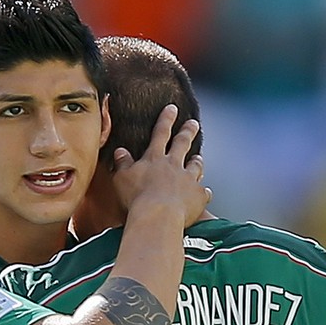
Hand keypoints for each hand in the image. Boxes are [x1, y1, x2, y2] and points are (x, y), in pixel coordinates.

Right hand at [113, 104, 210, 227]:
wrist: (158, 216)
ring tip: (200, 157)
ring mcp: (188, 180)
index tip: (172, 108)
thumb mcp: (122, 178)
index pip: (160, 133)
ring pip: (196, 166)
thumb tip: (120, 151)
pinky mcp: (198, 196)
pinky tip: (205, 192)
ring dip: (198, 161)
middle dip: (188, 132)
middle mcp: (174, 165)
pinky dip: (203, 192)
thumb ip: (122, 164)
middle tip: (193, 123)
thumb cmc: (137, 198)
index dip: (166, 120)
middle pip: (182, 144)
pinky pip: (203, 192)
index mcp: (154, 158)